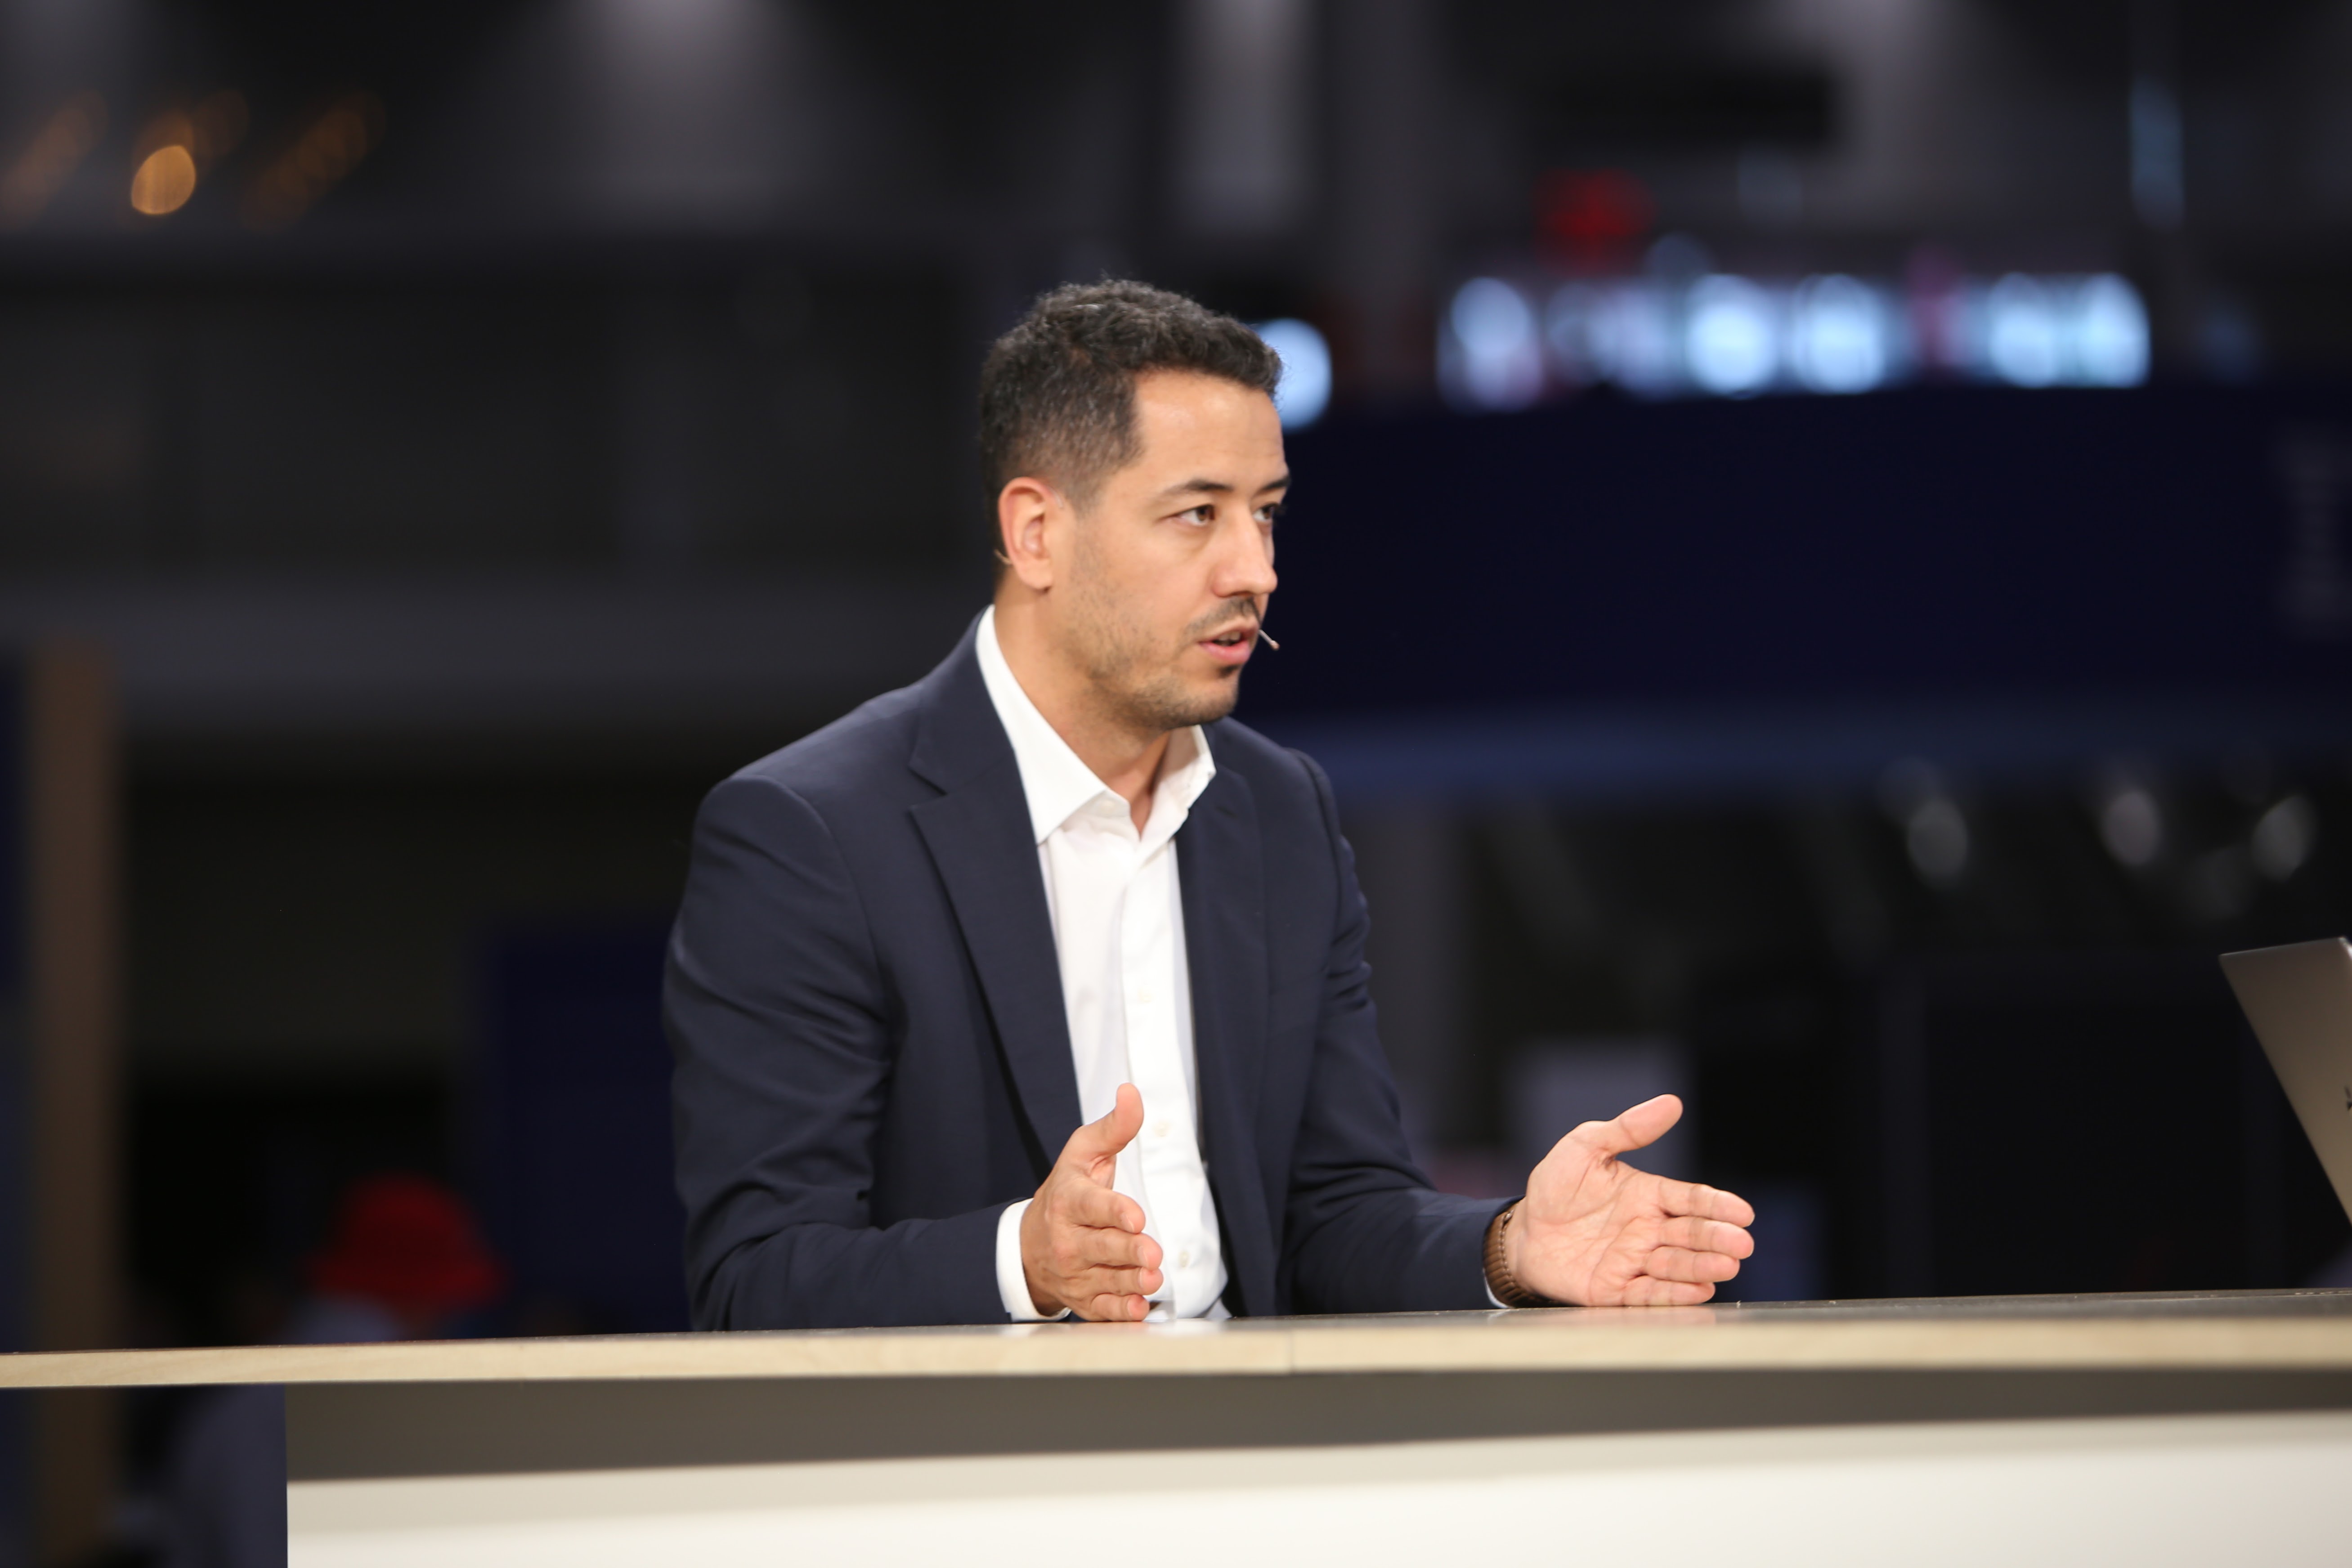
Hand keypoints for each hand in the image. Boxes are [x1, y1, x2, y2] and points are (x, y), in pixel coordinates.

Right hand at [1020, 1083, 1163, 1320]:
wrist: (1031, 1244)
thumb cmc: (1068, 1191)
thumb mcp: (1083, 1153)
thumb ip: (1114, 1127)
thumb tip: (1132, 1093)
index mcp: (1069, 1200)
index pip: (1092, 1206)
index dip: (1114, 1211)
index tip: (1135, 1216)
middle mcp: (1068, 1239)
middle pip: (1103, 1246)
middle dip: (1129, 1251)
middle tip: (1153, 1254)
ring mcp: (1074, 1272)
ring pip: (1108, 1279)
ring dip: (1132, 1281)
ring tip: (1153, 1279)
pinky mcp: (1083, 1298)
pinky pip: (1101, 1309)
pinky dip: (1119, 1312)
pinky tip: (1138, 1309)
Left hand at [1506, 1094, 1754, 1306]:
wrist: (1523, 1230)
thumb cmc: (1556, 1187)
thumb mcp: (1586, 1147)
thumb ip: (1627, 1129)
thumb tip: (1671, 1102)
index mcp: (1648, 1195)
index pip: (1691, 1199)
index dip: (1717, 1206)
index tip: (1742, 1212)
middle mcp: (1648, 1230)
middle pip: (1691, 1234)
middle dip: (1717, 1239)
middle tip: (1742, 1243)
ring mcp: (1635, 1261)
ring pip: (1676, 1265)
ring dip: (1702, 1266)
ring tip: (1727, 1266)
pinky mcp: (1616, 1289)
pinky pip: (1649, 1292)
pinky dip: (1674, 1293)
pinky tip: (1698, 1290)